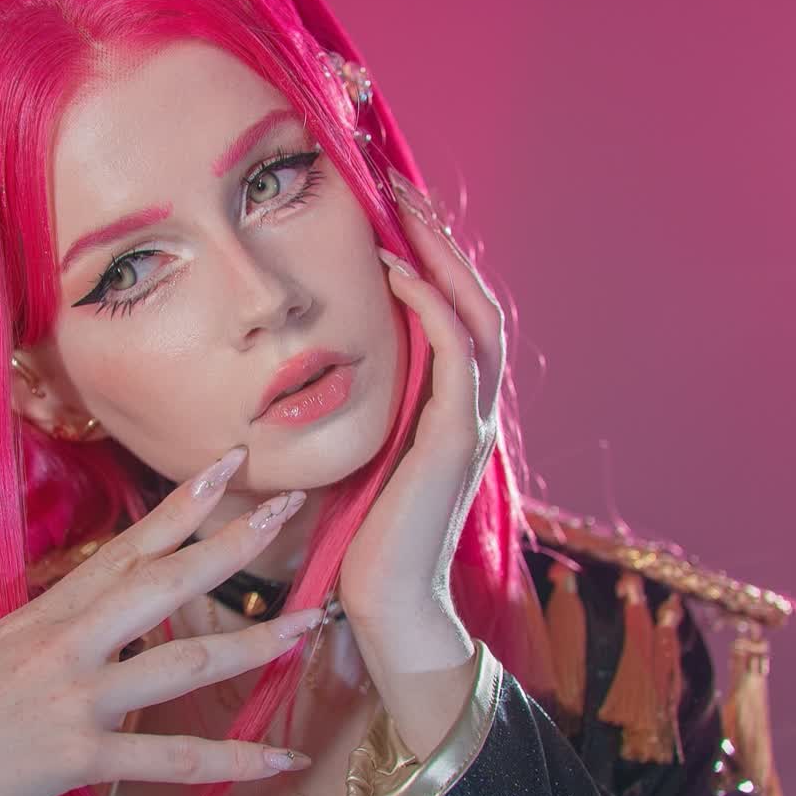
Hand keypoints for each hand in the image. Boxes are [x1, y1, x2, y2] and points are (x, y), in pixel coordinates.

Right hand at [0, 456, 323, 795]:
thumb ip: (47, 641)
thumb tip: (96, 626)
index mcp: (41, 616)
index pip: (124, 548)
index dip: (179, 507)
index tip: (228, 466)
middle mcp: (62, 644)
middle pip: (163, 583)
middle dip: (229, 544)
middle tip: (290, 507)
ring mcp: (72, 697)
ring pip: (182, 661)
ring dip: (254, 644)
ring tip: (311, 627)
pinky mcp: (75, 755)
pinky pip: (172, 758)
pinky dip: (233, 760)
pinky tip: (282, 759)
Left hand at [338, 174, 506, 675]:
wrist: (387, 605)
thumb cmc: (363, 540)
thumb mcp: (359, 457)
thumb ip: (359, 411)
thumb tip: (316, 366)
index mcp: (454, 412)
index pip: (458, 317)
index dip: (434, 262)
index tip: (395, 215)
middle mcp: (474, 410)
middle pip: (478, 301)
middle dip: (443, 242)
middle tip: (404, 189)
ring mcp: (472, 424)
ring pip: (478, 317)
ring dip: (443, 259)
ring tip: (405, 213)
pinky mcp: (455, 441)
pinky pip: (456, 355)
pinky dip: (433, 308)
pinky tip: (399, 275)